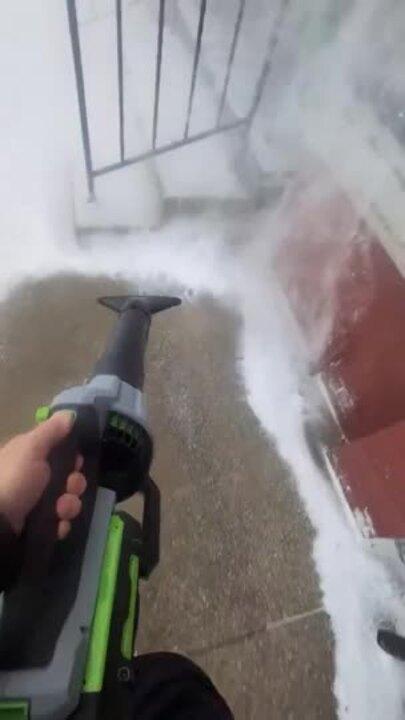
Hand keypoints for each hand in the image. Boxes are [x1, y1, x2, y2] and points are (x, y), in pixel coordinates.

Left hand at [0, 412, 86, 538]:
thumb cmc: (14, 479)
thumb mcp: (31, 448)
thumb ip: (51, 431)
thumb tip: (69, 414)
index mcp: (30, 456)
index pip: (60, 453)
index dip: (73, 458)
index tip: (77, 462)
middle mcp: (33, 478)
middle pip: (69, 478)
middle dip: (75, 484)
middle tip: (69, 488)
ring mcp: (35, 503)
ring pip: (67, 501)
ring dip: (69, 506)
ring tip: (60, 511)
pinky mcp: (36, 525)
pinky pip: (59, 522)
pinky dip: (60, 524)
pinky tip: (56, 525)